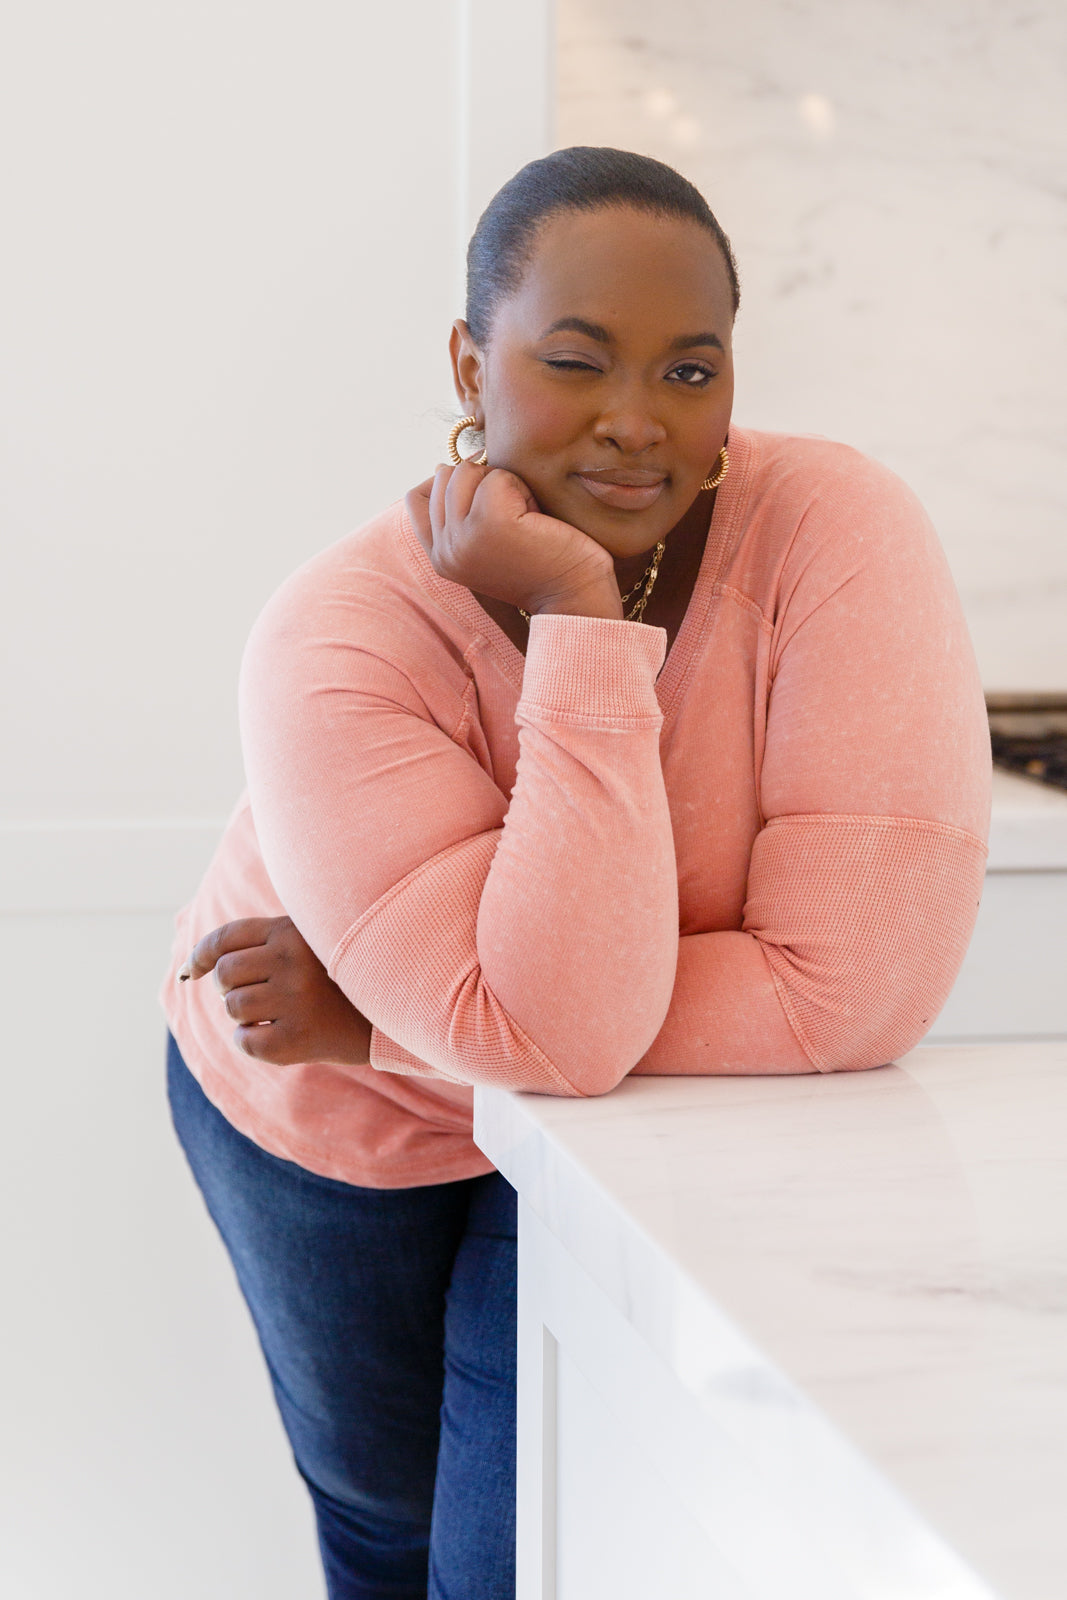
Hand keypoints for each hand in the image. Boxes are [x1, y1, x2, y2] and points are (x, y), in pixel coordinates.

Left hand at [177, 916, 372, 1066]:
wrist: (386, 1017)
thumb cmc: (334, 976)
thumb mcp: (305, 940)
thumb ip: (256, 942)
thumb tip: (187, 969)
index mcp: (290, 931)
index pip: (224, 939)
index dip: (200, 956)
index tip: (191, 972)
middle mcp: (291, 961)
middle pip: (224, 975)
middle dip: (231, 988)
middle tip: (262, 994)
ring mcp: (294, 1000)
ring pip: (232, 1009)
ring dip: (246, 1016)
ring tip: (279, 1014)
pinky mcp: (295, 1039)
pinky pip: (244, 1042)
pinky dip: (253, 1043)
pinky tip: (280, 1036)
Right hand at [409, 462, 621, 618]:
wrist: (573, 597)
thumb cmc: (540, 565)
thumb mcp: (487, 545)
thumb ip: (461, 516)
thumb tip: (443, 468)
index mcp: (440, 559)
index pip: (415, 499)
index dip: (444, 482)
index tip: (480, 491)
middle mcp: (444, 551)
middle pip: (444, 477)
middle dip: (481, 481)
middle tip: (514, 513)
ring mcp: (462, 537)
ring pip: (466, 472)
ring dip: (502, 483)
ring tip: (525, 516)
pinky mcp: (489, 522)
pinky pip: (497, 476)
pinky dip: (521, 488)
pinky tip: (535, 517)